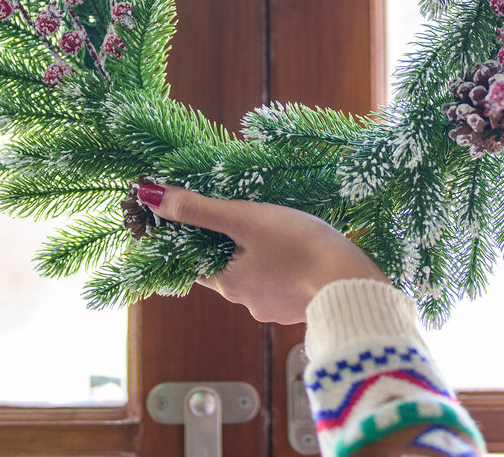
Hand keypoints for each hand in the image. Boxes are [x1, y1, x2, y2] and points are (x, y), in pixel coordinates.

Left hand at [139, 184, 389, 323]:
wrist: (354, 283)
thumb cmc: (299, 247)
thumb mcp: (246, 219)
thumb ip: (199, 209)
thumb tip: (150, 196)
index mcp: (227, 283)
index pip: (192, 260)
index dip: (188, 237)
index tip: (190, 216)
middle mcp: (246, 301)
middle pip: (224, 267)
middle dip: (228, 243)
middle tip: (240, 214)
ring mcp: (275, 307)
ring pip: (255, 275)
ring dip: (258, 255)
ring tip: (275, 228)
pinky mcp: (301, 306)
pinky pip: (282, 282)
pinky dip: (283, 265)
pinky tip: (298, 250)